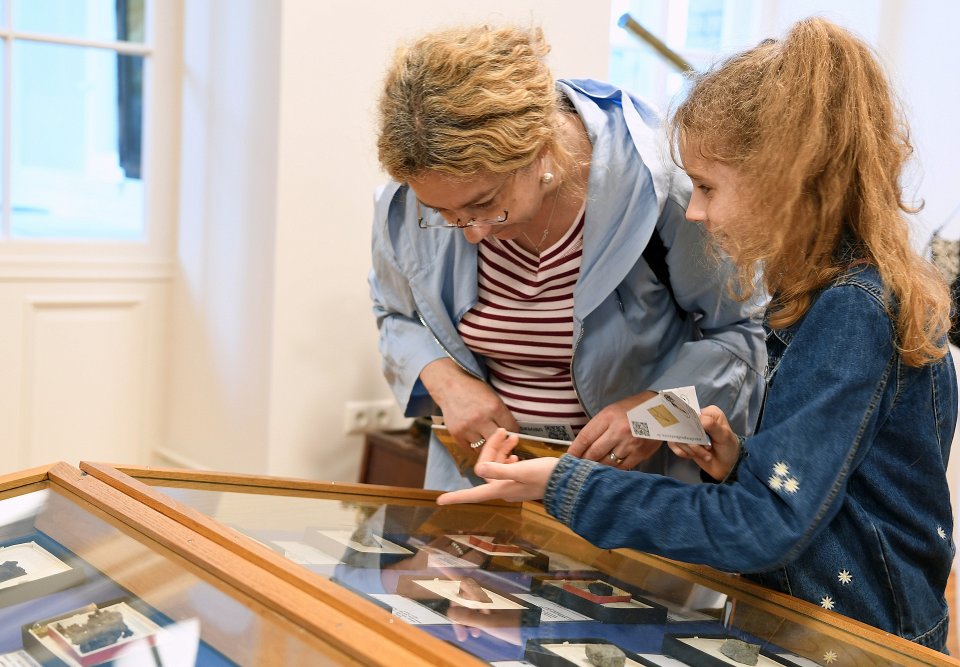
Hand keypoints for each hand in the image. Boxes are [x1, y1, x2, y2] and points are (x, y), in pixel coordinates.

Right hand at [420, 359, 518, 449]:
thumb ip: (502, 413)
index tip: (511, 433)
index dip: (513, 432)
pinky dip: (474, 446)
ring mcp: (467, 428)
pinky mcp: (456, 434)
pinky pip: (470, 449)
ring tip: (486, 439)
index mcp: (494, 407)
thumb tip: (512, 431)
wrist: (449, 386)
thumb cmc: (473, 390)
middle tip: (502, 441)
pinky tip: (476, 439)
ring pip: (484, 447)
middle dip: (501, 442)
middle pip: (498, 441)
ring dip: (486, 445)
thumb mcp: (492, 396)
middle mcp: (481, 419)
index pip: (512, 429)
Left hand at [437, 429, 555, 504]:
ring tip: (512, 437)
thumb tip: (479, 469)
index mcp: (502, 489)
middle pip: (486, 469)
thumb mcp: (523, 470)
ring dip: (501, 450)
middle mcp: (505, 489)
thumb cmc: (548, 475)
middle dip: (491, 449)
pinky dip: (508, 455)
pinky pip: (507, 466)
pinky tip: (514, 449)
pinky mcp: (522, 479)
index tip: (439, 500)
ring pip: (497, 465)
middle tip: (502, 431)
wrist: (569, 480)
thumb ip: (500, 469)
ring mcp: (513, 485)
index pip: (473, 494)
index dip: (456, 497)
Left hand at [567, 392, 661, 468]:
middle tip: (578, 467)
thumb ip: (597, 428)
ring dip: (598, 467)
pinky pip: (621, 467)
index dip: (574, 451)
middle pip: (593, 453)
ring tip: (593, 469)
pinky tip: (609, 469)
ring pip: (606, 463)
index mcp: (608, 417)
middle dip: (584, 461)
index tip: (568, 458)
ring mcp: (630, 444)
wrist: (660, 408)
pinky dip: (613, 469)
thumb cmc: (631, 409)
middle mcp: (618, 431)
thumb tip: (582, 447)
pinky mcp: (640, 453)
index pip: (585, 438)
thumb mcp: (611, 412)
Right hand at [667, 405, 740, 480]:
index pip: (691, 413)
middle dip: (692, 442)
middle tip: (706, 449)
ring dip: (691, 449)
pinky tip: (692, 456)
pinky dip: (683, 452)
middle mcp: (697, 419)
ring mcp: (688, 431)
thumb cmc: (729, 448)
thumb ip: (712, 425)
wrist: (727, 466)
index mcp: (708, 413)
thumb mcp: (724, 436)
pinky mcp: (683, 441)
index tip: (702, 438)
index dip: (692, 425)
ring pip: (677, 437)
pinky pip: (673, 445)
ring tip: (705, 455)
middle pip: (681, 425)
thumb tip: (697, 417)